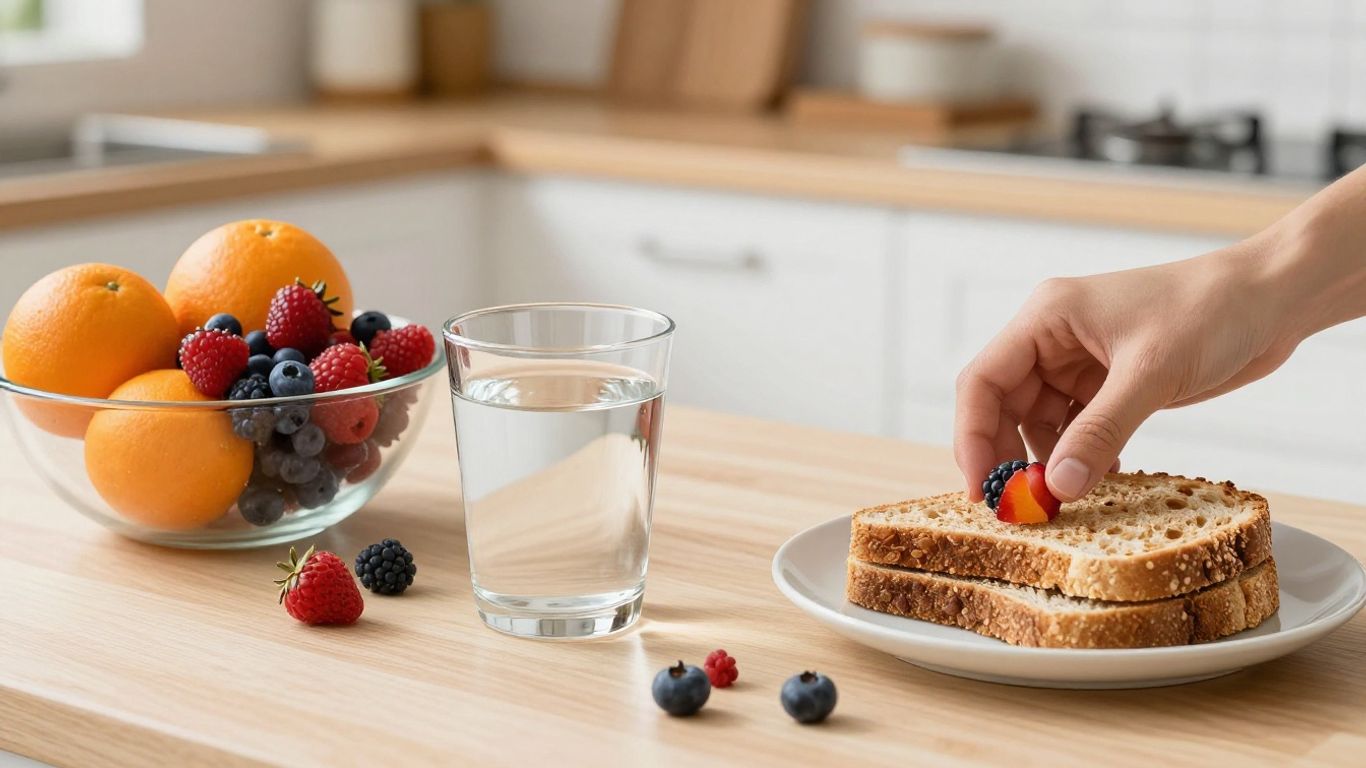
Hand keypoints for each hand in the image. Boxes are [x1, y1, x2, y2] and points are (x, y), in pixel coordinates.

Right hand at [953, 243, 1300, 501]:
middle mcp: (1053, 341)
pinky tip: (1097, 483)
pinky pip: (1077, 431)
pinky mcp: (1109, 386)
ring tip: (1059, 502)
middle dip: (1006, 458)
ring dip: (1046, 463)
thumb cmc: (1211, 308)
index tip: (982, 488)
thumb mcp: (1151, 372)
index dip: (973, 437)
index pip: (983, 381)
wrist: (1272, 298)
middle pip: (1003, 407)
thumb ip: (1102, 432)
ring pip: (1038, 424)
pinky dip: (1081, 459)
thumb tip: (1058, 487)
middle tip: (1017, 508)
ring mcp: (1080, 365)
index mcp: (1046, 318)